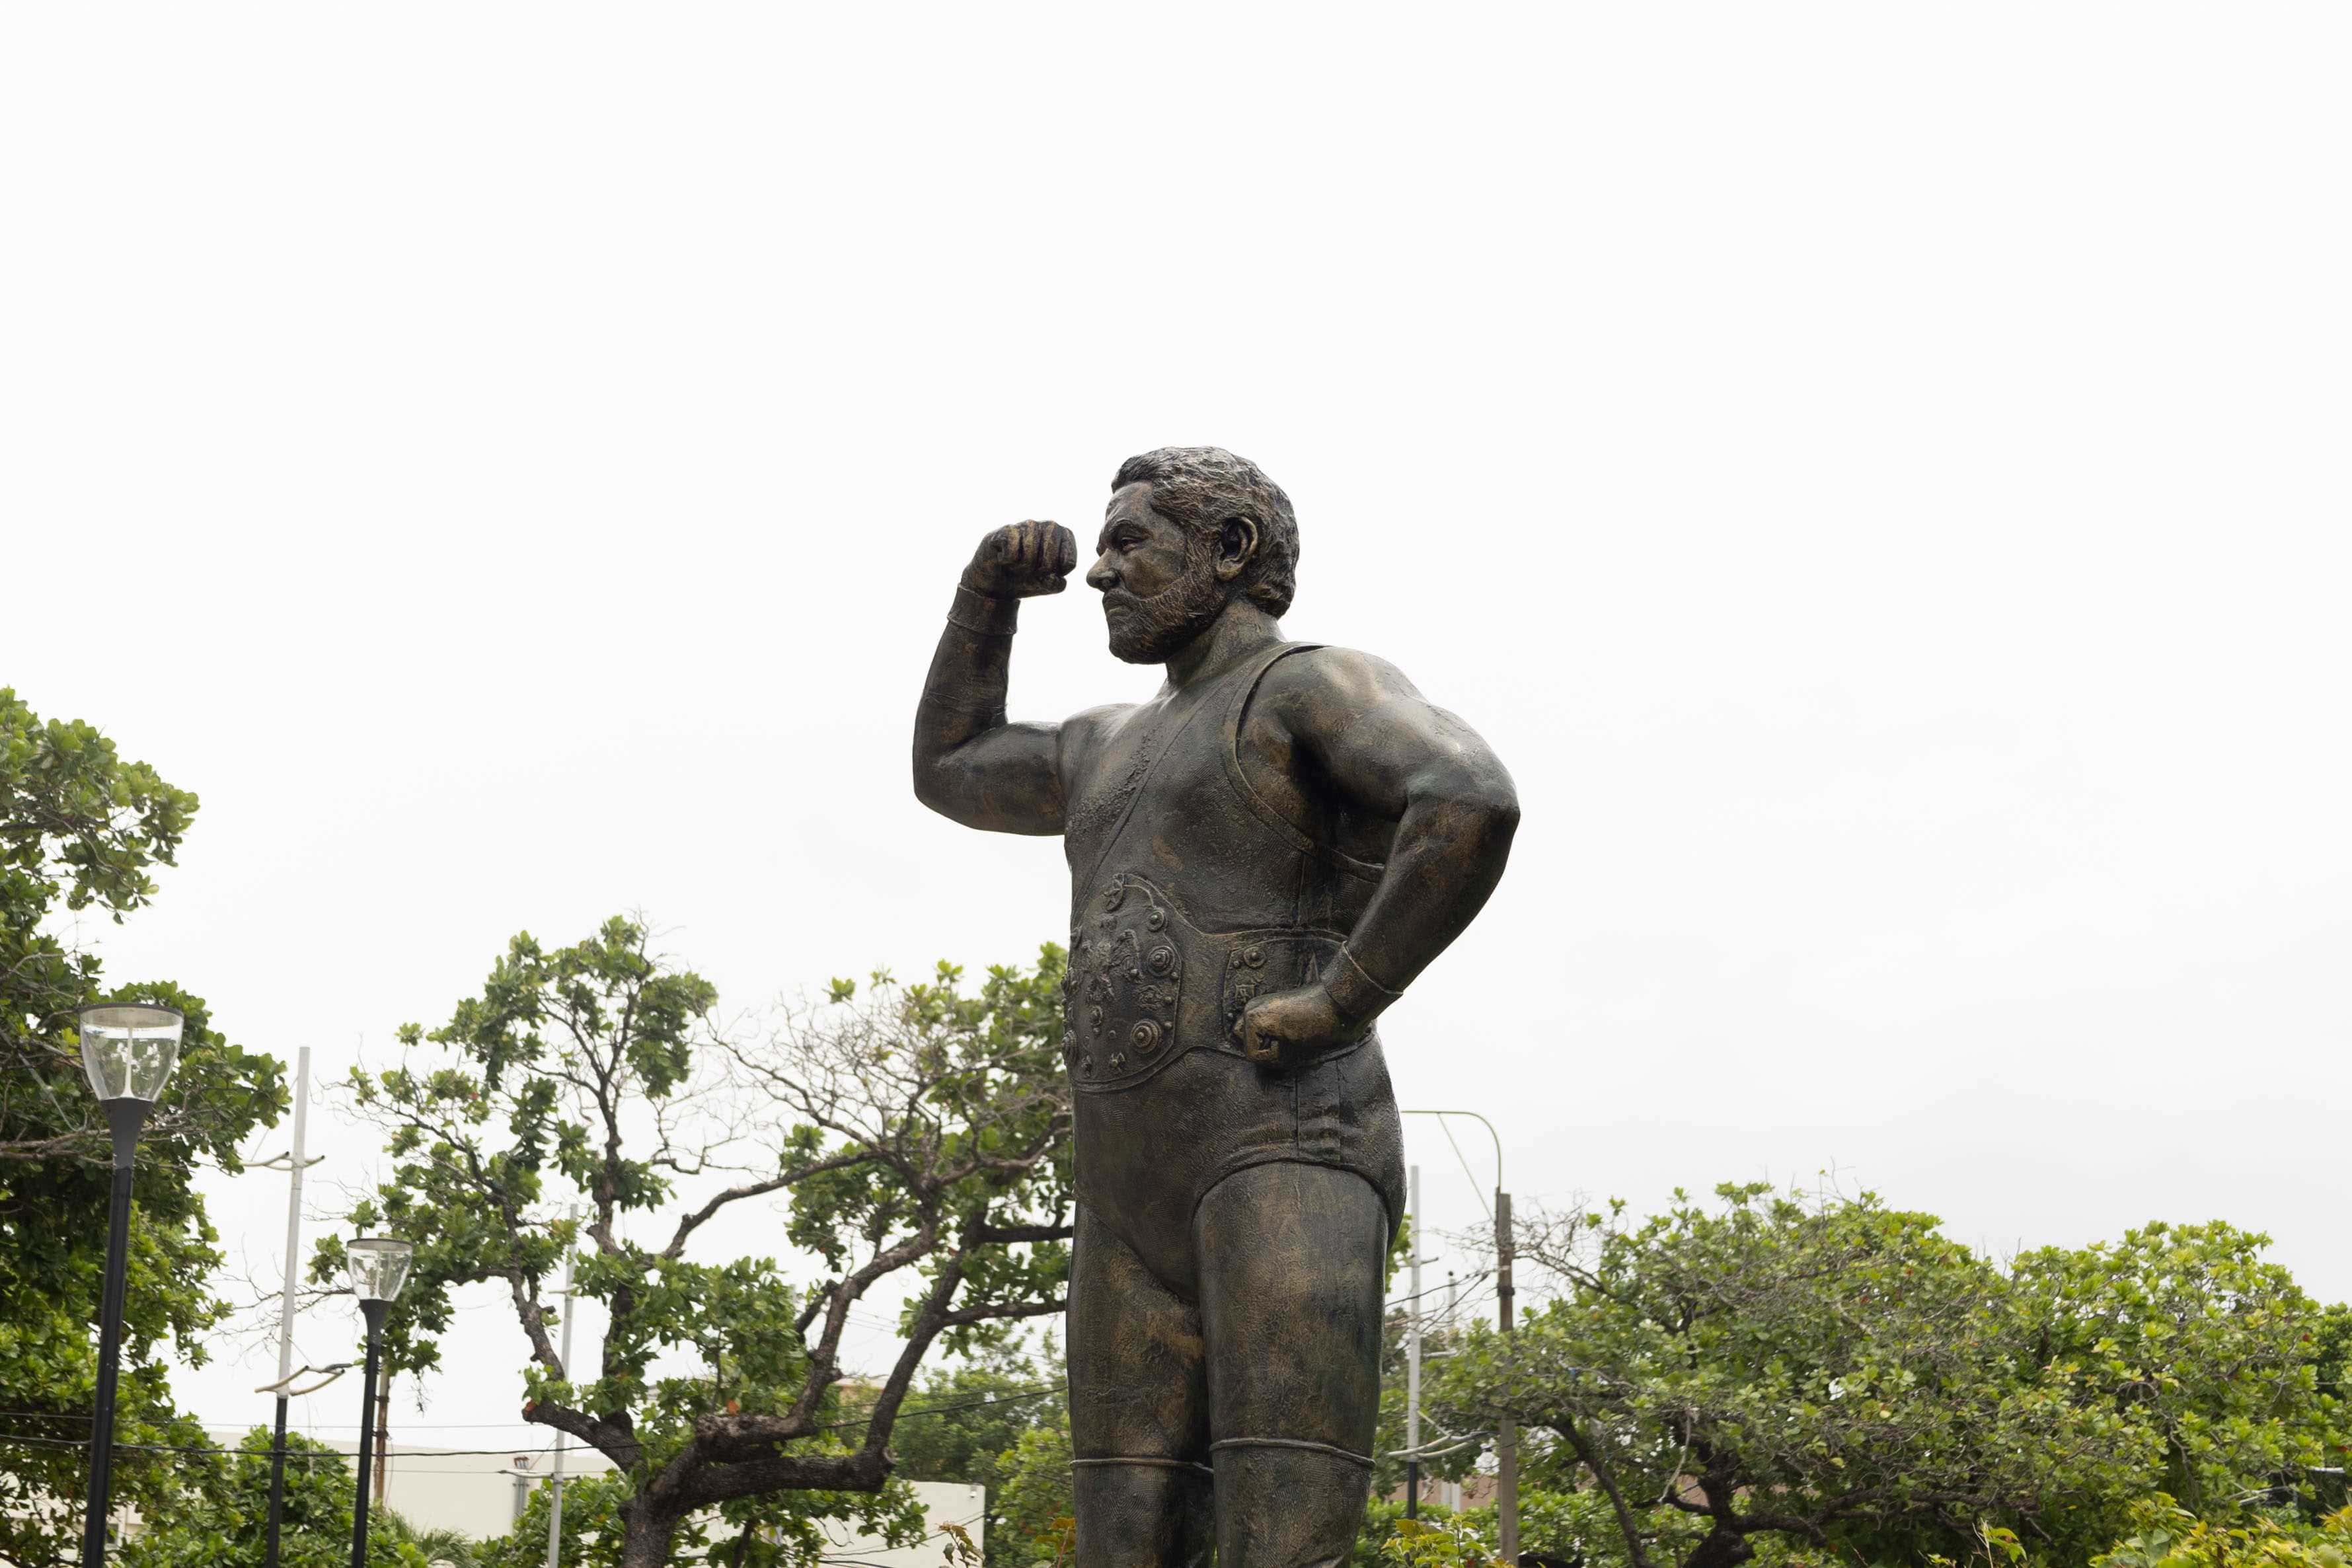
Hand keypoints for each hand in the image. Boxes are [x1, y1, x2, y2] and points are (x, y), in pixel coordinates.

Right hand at [963, 521, 1077, 598]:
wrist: (998, 582)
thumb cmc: (1027, 578)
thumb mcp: (1047, 587)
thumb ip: (1057, 585)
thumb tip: (1052, 577)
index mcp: (1065, 538)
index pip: (1068, 563)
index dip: (1054, 575)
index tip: (1046, 573)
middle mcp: (1050, 526)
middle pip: (1050, 559)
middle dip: (1039, 571)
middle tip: (1030, 570)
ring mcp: (1029, 525)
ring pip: (1030, 553)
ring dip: (1021, 567)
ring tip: (1017, 563)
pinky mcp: (1008, 529)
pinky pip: (1012, 552)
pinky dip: (1007, 561)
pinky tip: (1004, 557)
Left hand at [1238, 981, 1369, 1068]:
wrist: (1335, 1004)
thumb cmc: (1322, 1020)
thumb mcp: (1293, 1032)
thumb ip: (1274, 1040)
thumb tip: (1258, 1060)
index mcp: (1261, 1009)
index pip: (1249, 1042)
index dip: (1267, 1051)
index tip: (1289, 1043)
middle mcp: (1252, 1008)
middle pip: (1248, 1049)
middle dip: (1268, 1055)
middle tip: (1292, 1040)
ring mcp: (1251, 1012)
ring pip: (1251, 1054)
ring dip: (1275, 1055)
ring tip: (1294, 1036)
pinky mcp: (1255, 1019)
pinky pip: (1254, 1054)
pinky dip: (1274, 1055)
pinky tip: (1291, 1035)